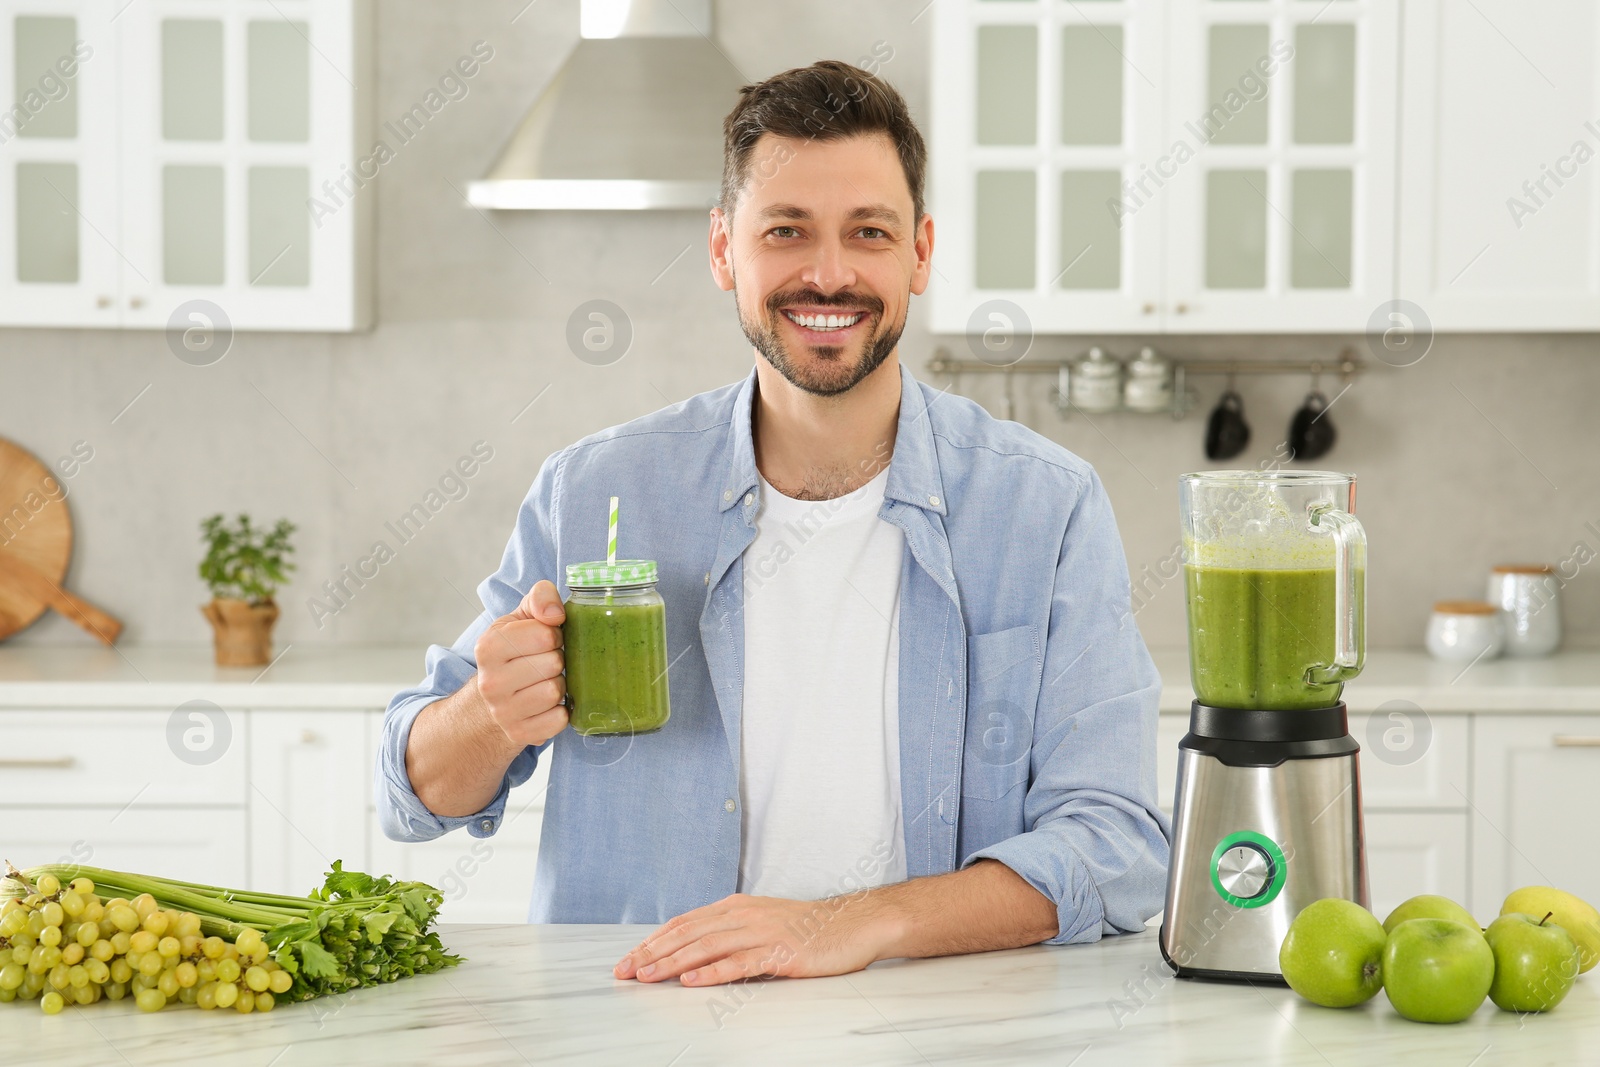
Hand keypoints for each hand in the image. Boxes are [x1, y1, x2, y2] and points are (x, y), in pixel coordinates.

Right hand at [473, 579, 568, 747]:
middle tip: (546, 662)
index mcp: (488, 647)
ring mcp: (502, 712)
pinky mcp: (519, 734)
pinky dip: (561, 711)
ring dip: (560, 685)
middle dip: (557, 660)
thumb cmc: (515, 651)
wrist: (493, 698)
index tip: (545, 640)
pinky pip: (559, 720)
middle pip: (553, 664)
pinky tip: (547, 704)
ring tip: (545, 681)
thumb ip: (540, 598)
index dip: (554, 635)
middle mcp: (490, 682)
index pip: (545, 635)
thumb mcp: (521, 616)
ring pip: (555, 692)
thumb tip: (556, 614)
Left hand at [612, 892, 901, 987]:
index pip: (684, 923)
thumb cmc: (809, 928)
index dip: (654, 941)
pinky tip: (693, 981)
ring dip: (673, 963)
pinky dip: (713, 972)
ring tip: (647, 976)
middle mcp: (744, 915)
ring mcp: (762, 932)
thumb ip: (731, 932)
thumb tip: (694, 952)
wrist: (854, 923)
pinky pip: (740, 963)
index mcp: (736, 907)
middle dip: (652, 953)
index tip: (629, 959)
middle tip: (625, 971)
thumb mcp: (762, 922)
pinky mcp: (780, 953)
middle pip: (688, 933)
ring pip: (707, 947)